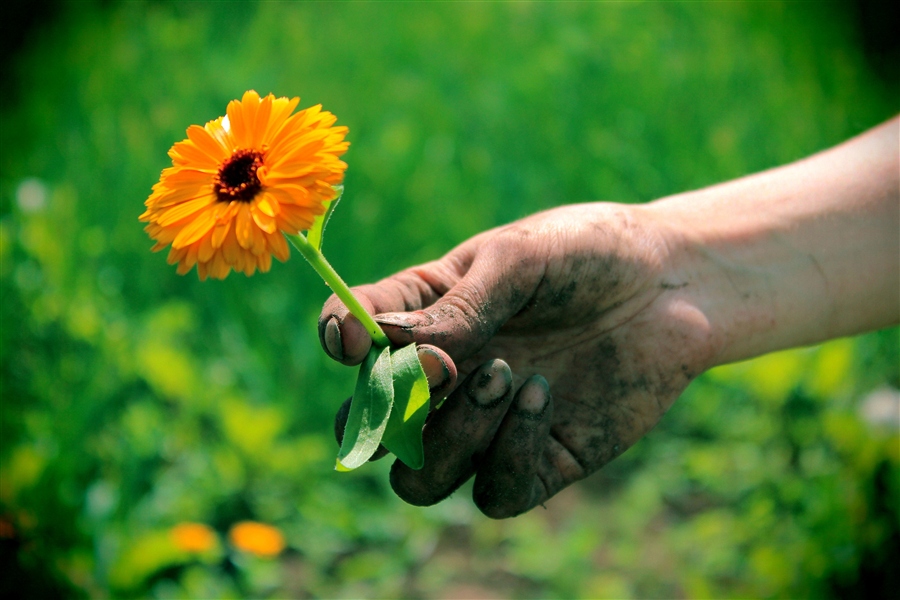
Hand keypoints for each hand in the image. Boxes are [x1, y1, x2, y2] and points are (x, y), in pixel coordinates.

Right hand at [321, 203, 718, 517]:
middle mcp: (446, 379)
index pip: (355, 337)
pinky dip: (506, 453)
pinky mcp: (539, 460)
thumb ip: (459, 307)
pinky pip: (494, 491)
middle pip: (372, 429)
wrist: (673, 282)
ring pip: (420, 478)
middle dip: (383, 413)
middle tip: (434, 372)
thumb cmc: (585, 253)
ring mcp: (487, 426)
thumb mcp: (518, 260)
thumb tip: (401, 354)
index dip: (340, 342)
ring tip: (504, 374)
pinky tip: (541, 394)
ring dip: (448, 437)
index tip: (353, 341)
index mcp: (425, 316)